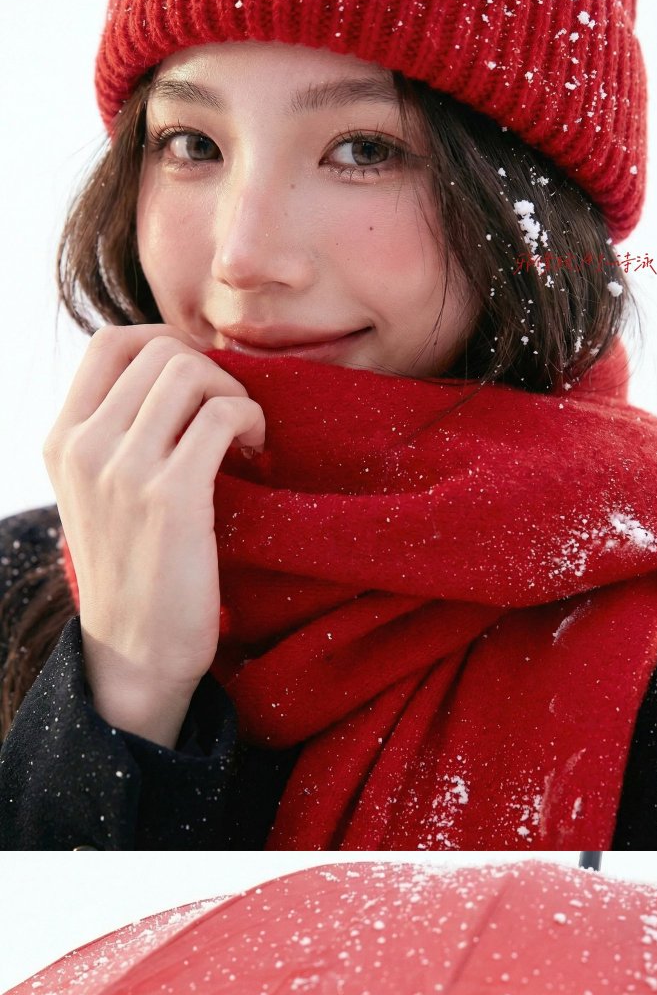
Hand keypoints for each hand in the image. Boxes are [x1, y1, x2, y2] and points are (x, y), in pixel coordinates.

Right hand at [41, 323, 265, 746]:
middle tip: (233, 416)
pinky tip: (257, 453)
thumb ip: (116, 436)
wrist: (135, 651)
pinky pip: (222, 416)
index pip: (109, 342)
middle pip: (160, 351)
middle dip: (212, 371)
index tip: (200, 382)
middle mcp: (84, 447)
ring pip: (191, 373)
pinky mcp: (171, 497)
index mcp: (62, 439)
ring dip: (235, 393)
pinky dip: (252, 420)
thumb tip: (175, 377)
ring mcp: (124, 470)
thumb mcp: (100, 494)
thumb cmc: (134, 571)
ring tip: (246, 436)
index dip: (167, 343)